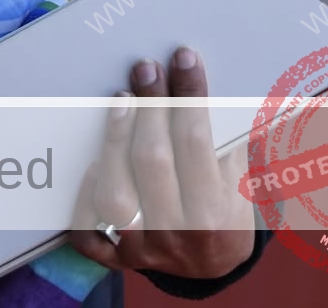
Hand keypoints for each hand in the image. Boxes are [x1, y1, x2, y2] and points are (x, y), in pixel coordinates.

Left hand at [70, 48, 255, 279]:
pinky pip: (89, 234)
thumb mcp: (243, 180)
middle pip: (152, 162)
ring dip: (114, 141)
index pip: (196, 143)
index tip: (184, 58)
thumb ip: (233, 138)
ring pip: (115, 195)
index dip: (188, 95)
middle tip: (146, 68)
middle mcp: (177, 234)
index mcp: (214, 215)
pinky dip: (83, 200)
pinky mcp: (118, 258)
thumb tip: (227, 82)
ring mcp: (144, 249)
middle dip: (148, 107)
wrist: (214, 268)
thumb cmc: (228, 211)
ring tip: (120, 100)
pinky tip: (90, 165)